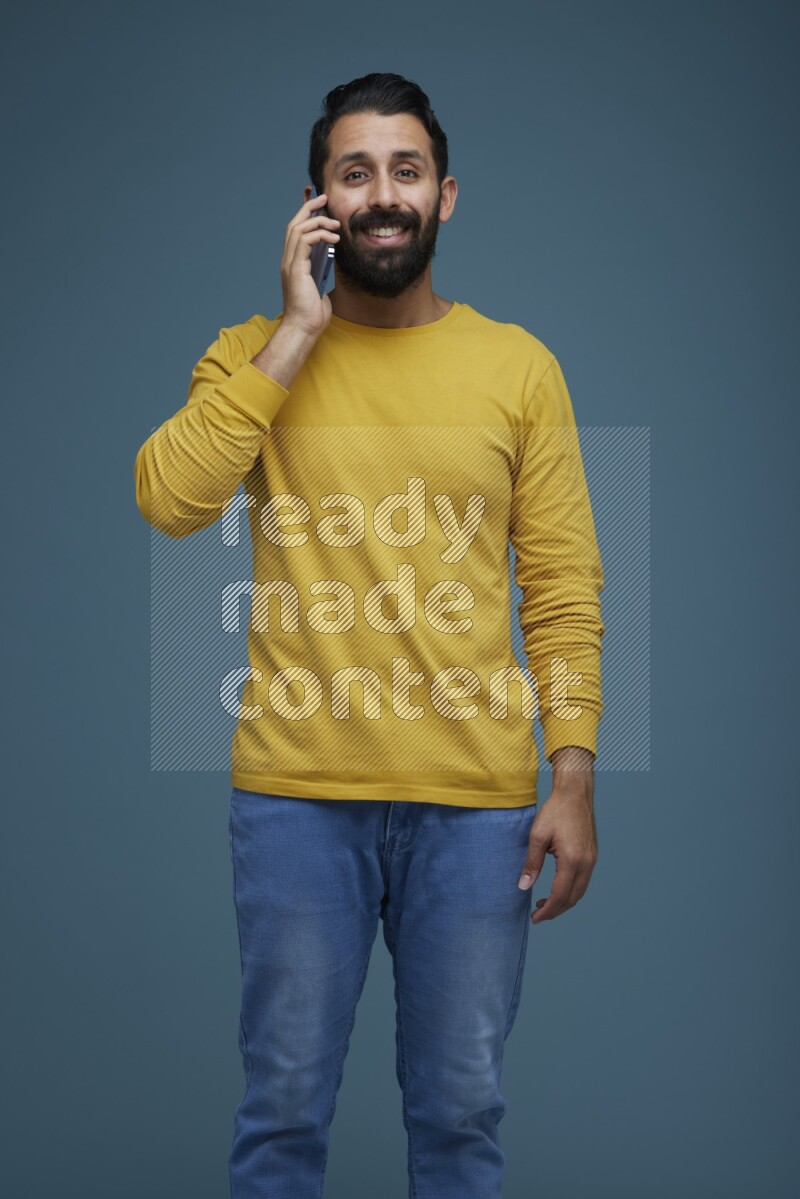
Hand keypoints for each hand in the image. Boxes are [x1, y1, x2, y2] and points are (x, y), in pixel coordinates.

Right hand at [280, 191, 340, 337]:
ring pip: (298, 229)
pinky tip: (334, 238)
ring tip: (335, 223)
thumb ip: (323, 272)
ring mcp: (289, 264)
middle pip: (294, 224)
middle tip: (324, 198)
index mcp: (294, 263)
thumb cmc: (312, 313)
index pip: (296, 231)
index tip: (318, 201)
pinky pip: (305, 242)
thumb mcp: (321, 287)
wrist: (304, 328)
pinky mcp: (295, 269)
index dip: (305, 213)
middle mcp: (288, 260)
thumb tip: (332, 261)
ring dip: (317, 220)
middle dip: (309, 207)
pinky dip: (320, 235)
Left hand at [517, 751, 597, 923]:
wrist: (575, 793)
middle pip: (572, 898)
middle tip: (537, 914)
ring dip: (564, 901)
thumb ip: (531, 863)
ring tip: (545, 903)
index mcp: (572, 860)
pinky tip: (557, 887)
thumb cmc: (555, 811)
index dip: (547, 911)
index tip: (534, 918)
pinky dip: (571, 890)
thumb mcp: (537, 836)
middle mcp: (586, 863)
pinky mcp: (592, 855)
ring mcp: (592, 860)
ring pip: (580, 891)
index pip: (560, 896)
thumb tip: (523, 887)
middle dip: (555, 910)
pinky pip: (583, 881)